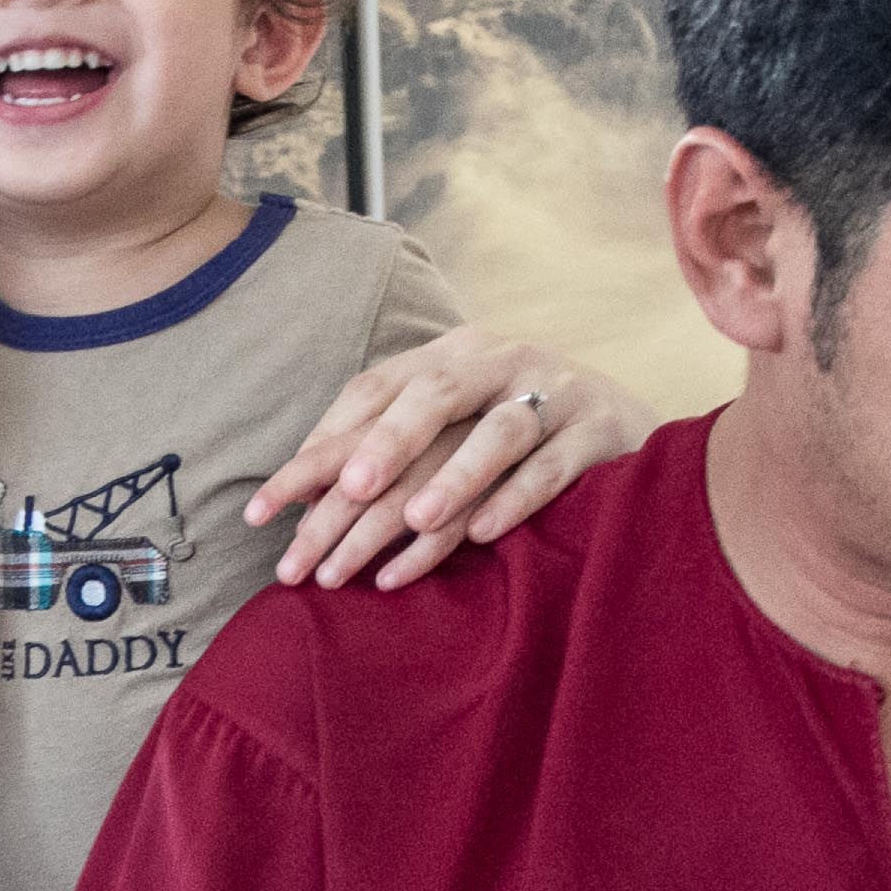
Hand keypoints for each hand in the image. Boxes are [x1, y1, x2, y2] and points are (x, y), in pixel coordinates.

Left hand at [247, 329, 650, 589]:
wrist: (627, 422)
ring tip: (416, 524)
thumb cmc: (515, 434)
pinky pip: (555, 467)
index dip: (315, 452)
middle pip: (433, 398)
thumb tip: (301, 506)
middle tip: (345, 498)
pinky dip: (518, 498)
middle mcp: (500, 362)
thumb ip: (386, 449)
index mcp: (450, 355)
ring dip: (456, 477)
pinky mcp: (601, 430)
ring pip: (500, 431)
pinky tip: (485, 534)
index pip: (371, 395)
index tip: (263, 512)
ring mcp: (556, 392)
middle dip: (384, 448)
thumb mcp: (449, 427)